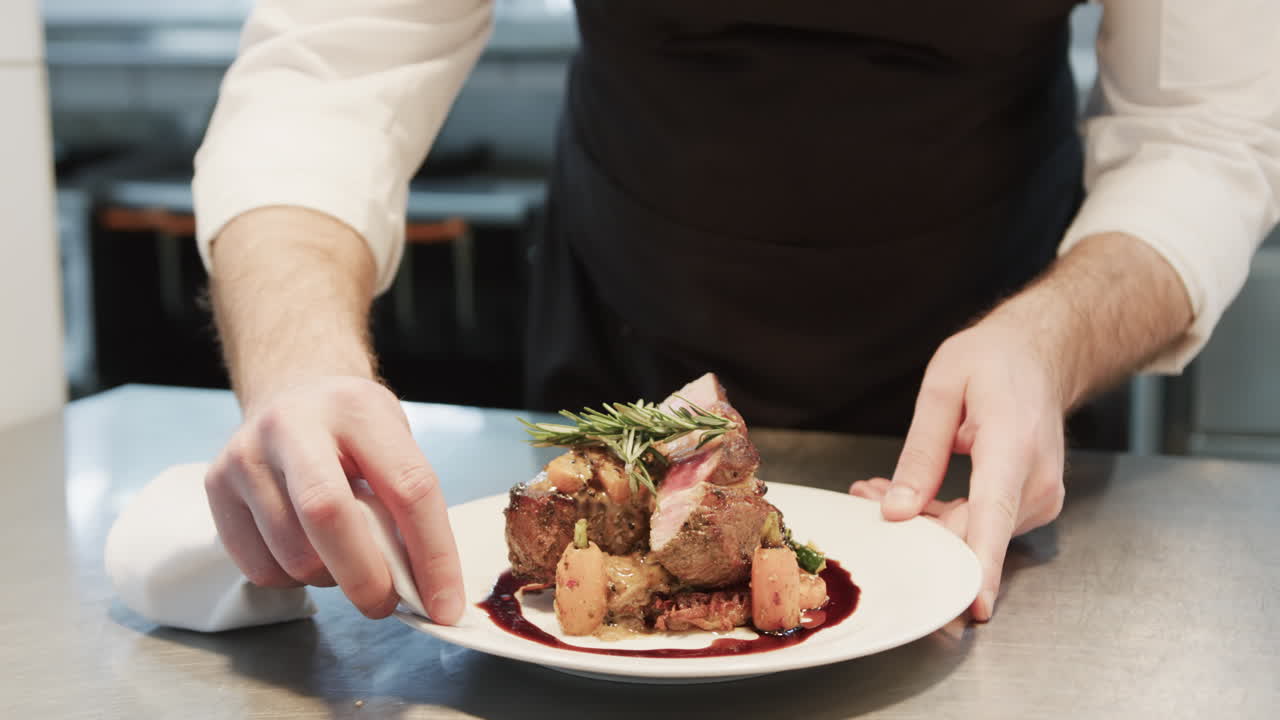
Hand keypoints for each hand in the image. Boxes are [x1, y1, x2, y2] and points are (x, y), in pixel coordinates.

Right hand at [204, 376, 465, 622]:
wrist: (290, 392)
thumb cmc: (353, 430)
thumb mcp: (392, 443)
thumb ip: (405, 504)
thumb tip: (423, 586)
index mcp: (358, 409)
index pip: (408, 488)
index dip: (433, 554)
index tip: (446, 605)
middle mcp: (293, 424)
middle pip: (329, 515)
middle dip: (366, 578)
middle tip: (386, 604)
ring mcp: (246, 455)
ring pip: (293, 554)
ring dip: (330, 579)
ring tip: (344, 559)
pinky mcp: (216, 486)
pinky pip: (260, 567)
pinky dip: (293, 579)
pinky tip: (306, 550)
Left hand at [850, 314, 1065, 621]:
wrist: (1041, 354)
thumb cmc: (994, 361)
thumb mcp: (944, 388)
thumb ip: (921, 453)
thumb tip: (896, 511)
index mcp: (1013, 445)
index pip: (995, 516)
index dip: (982, 565)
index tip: (973, 605)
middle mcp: (1035, 482)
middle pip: (971, 534)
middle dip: (913, 528)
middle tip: (867, 496)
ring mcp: (1038, 497)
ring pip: (971, 534)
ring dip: (923, 520)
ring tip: (878, 489)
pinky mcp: (1030, 505)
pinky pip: (981, 525)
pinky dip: (943, 516)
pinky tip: (908, 495)